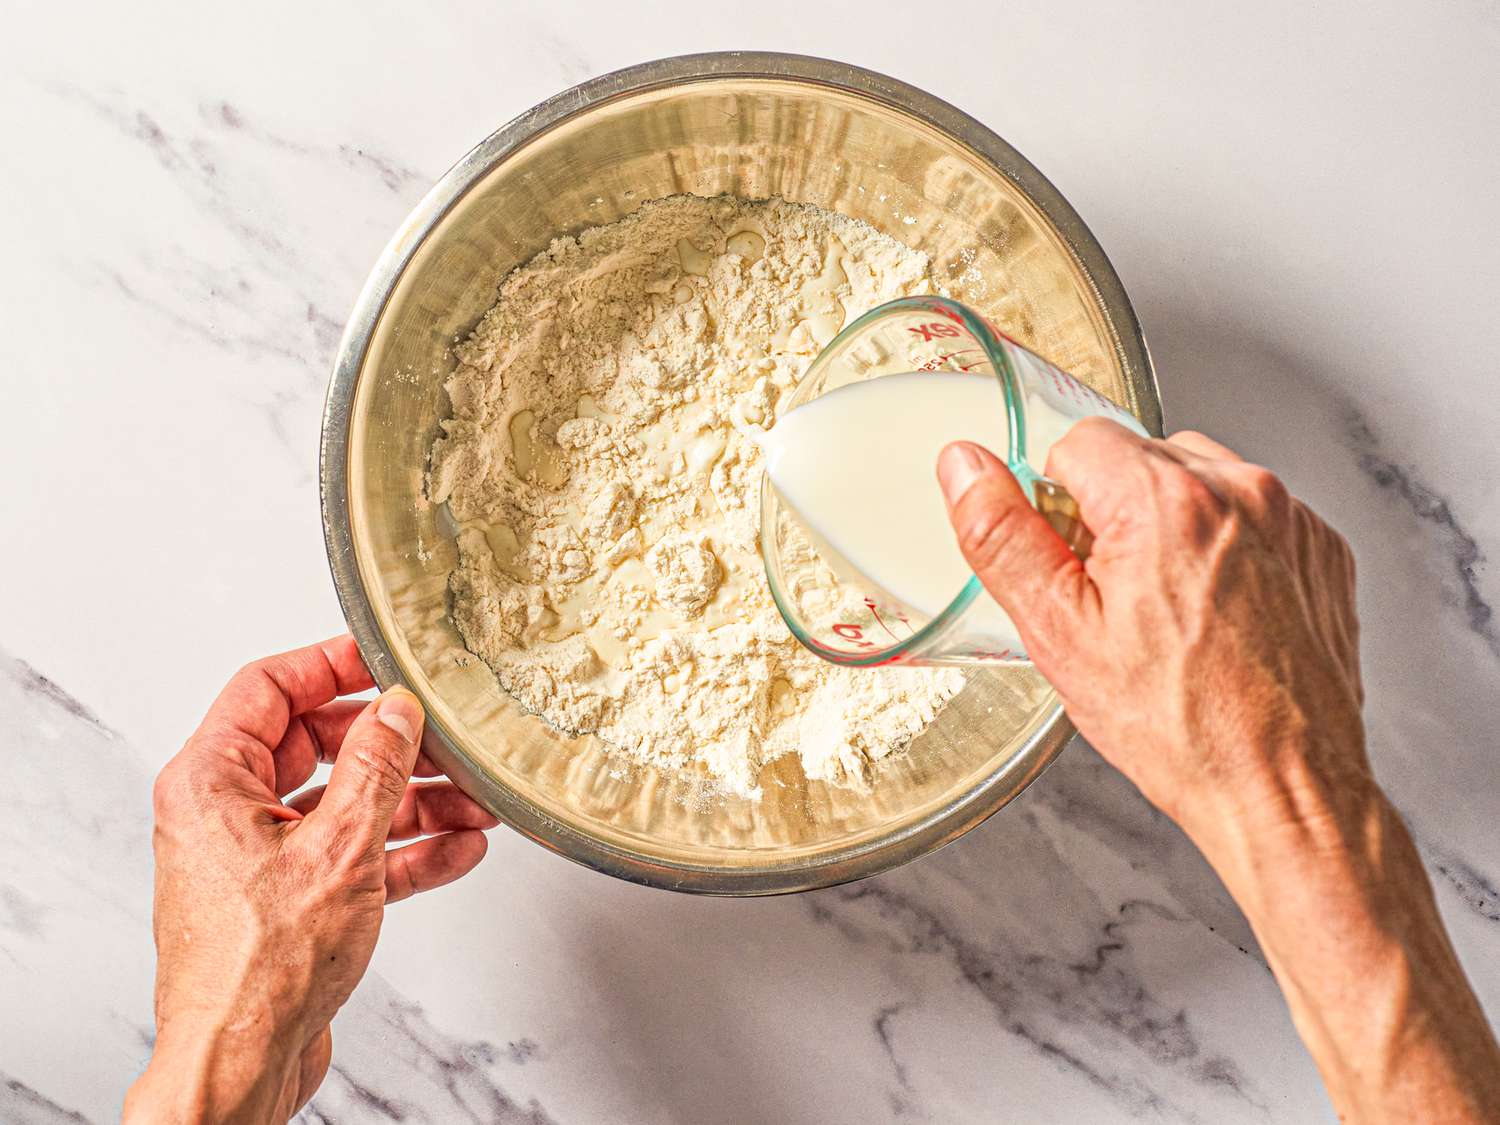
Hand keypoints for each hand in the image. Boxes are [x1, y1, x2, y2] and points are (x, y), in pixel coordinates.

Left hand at [123, 637, 497, 1123]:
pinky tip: (457, 849)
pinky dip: (404, 851)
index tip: (384, 656)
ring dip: (412, 802)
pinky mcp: (290, 900)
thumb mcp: (339, 848)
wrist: (242, 1064)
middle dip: (390, 745)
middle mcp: (227, 813)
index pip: (269, 688)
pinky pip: (353, 854)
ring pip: (344, 803)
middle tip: (442, 737)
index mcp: (211, 781)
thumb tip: (397, 712)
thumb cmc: (257, 971)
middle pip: (316, 745)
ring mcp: (259, 859)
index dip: (330, 664)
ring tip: (472, 802)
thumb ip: (375, 768)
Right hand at [937, 421, 1499, 1121]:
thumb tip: (966, 468)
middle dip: (1115, 513)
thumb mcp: (1058, 633)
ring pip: (1199, 482)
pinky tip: (1214, 616)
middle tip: (1114, 599)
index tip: (1072, 562)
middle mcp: (1238, 491)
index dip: (1058, 502)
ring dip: (1172, 525)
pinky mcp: (1322, 549)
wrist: (1282, 785)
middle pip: (1140, 457)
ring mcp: (1290, 518)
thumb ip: (1003, 536)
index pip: (1078, 439)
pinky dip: (1228, 550)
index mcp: (1163, 500)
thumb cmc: (1179, 725)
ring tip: (1167, 611)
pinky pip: (1253, 518)